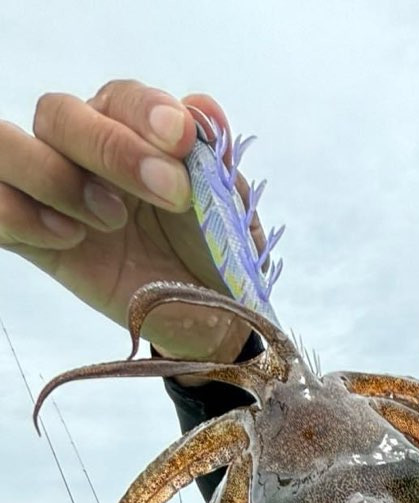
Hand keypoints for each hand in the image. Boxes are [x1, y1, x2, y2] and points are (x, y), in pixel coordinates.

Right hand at [0, 80, 251, 360]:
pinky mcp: (32, 240)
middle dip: (111, 148)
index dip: (145, 111)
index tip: (182, 139)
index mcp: (131, 132)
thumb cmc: (215, 256)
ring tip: (112, 219)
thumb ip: (212, 159)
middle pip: (57, 113)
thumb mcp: (226, 209)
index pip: (119, 97)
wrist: (210, 319)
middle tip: (170, 193)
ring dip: (53, 176)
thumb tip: (203, 110)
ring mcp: (52, 193)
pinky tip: (72, 239)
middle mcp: (83, 152)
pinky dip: (20, 214)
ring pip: (6, 146)